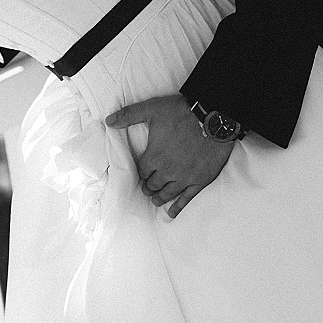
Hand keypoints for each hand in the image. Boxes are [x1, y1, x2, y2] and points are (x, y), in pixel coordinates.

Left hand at [106, 94, 234, 217]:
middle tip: (147, 188)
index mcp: (154, 156)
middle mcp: (167, 170)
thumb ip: (129, 115)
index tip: (142, 174)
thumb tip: (109, 121)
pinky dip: (178, 207)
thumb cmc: (181, 112)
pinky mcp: (200, 180)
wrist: (213, 117)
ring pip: (167, 193)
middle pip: (153, 184)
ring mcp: (184, 177)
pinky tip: (172, 213)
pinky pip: (187, 198)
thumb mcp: (151, 109)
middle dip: (149, 186)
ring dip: (159, 197)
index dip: (141, 173)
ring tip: (156, 200)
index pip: (142, 171)